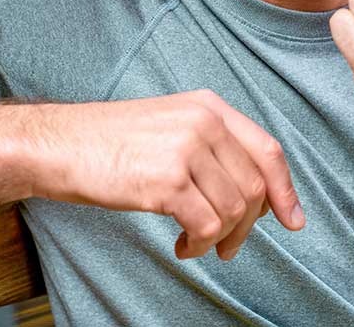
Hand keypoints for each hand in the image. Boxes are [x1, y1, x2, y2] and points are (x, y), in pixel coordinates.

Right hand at [36, 90, 304, 259]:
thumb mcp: (171, 125)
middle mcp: (204, 122)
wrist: (60, 144)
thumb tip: (258, 195)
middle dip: (248, 226)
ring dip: (220, 239)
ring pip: (234, 210)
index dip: (285, 189)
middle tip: (228, 247)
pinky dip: (201, 245)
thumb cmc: (110, 142)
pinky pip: (208, 225)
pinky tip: (182, 245)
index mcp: (209, 106)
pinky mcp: (167, 180)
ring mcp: (186, 149)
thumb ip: (214, 148)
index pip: (267, 150)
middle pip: (255, 186)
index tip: (293, 221)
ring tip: (196, 243)